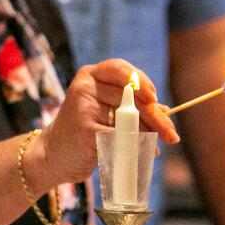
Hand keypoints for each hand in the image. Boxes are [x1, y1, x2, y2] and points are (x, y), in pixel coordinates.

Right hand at [36, 60, 179, 185]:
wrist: (52, 155)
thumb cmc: (84, 131)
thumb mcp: (105, 111)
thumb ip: (130, 106)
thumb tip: (164, 110)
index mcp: (90, 75)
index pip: (121, 69)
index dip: (141, 81)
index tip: (156, 99)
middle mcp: (85, 87)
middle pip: (130, 97)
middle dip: (155, 117)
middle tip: (172, 134)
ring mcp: (83, 107)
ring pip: (128, 119)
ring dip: (147, 134)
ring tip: (155, 145)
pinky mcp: (85, 128)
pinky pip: (120, 136)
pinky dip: (134, 146)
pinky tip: (142, 152)